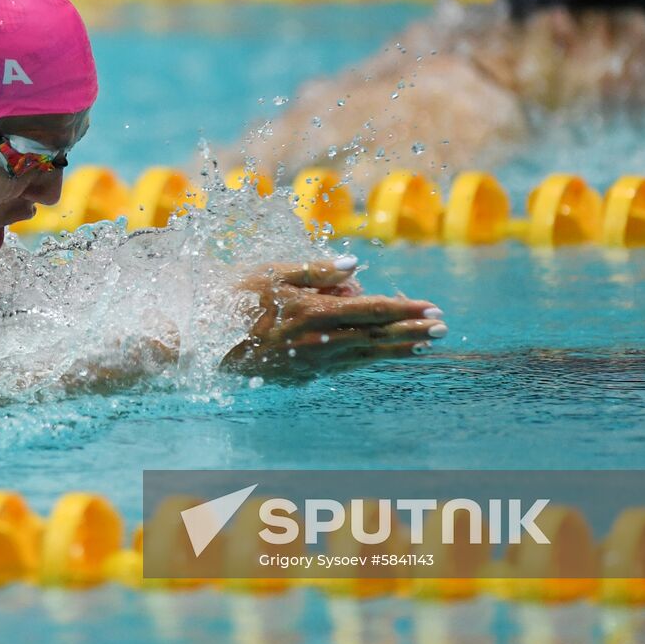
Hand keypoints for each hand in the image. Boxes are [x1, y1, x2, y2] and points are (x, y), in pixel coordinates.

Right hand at [223, 258, 445, 379]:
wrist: (201, 339)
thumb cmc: (234, 296)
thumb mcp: (272, 272)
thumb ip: (317, 270)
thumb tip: (357, 267)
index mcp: (315, 312)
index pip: (373, 310)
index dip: (406, 310)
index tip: (433, 308)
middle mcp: (319, 342)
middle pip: (376, 337)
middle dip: (412, 332)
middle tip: (442, 329)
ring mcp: (311, 363)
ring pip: (364, 356)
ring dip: (396, 349)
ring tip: (423, 345)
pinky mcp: (301, 376)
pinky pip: (343, 366)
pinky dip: (368, 359)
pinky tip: (380, 355)